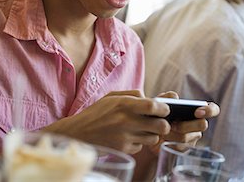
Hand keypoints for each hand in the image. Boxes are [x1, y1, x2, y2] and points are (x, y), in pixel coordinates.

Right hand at [43, 90, 170, 154]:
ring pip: (153, 138)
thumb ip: (133, 95)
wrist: (78, 133)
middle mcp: (126, 121)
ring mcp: (125, 137)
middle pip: (160, 126)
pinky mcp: (124, 149)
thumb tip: (150, 98)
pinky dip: (139, 142)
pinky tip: (129, 137)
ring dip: (152, 134)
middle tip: (160, 122)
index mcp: (124, 104)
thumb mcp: (112, 96)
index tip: (165, 109)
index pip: (153, 106)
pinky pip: (141, 146)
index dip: (164, 108)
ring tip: (142, 129)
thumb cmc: (97, 113)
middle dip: (164, 124)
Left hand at [149, 91, 219, 154]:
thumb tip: (175, 97)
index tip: (197, 112)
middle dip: (187, 125)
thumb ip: (167, 97)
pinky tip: (161, 139)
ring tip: (162, 131)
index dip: (209, 110)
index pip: (213, 109)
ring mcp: (192, 137)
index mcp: (197, 110)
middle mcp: (198, 124)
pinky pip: (179, 148)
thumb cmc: (158, 113)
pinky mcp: (184, 149)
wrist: (148, 130)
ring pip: (187, 137)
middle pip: (203, 125)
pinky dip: (168, 142)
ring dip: (173, 133)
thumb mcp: (160, 102)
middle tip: (173, 124)